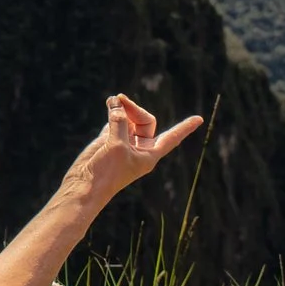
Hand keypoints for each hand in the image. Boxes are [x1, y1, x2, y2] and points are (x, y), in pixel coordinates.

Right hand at [75, 94, 204, 198]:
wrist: (85, 186)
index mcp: (149, 154)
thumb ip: (119, 122)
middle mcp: (139, 148)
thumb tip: (115, 102)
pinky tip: (109, 104)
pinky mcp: (108, 142)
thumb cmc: (107, 172)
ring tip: (112, 99)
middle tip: (119, 99)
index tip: (199, 119)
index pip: (172, 137)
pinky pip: (114, 122)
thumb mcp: (117, 145)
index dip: (185, 128)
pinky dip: (112, 112)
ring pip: (128, 120)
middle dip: (134, 109)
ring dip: (122, 108)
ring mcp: (123, 144)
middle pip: (145, 121)